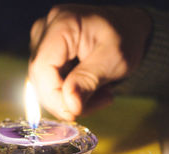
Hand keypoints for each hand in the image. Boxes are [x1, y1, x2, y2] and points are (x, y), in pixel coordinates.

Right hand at [29, 4, 151, 120]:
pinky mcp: (46, 55)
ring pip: (44, 85)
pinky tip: (92, 88)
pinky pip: (50, 84)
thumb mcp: (115, 59)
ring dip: (71, 98)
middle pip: (41, 79)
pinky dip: (70, 94)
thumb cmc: (125, 37)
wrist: (127, 28)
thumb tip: (69, 106)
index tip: (75, 113)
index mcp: (62, 25)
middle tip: (101, 101)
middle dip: (66, 100)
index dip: (54, 97)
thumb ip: (89, 81)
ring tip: (101, 93)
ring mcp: (42, 42)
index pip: (42, 69)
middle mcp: (44, 31)